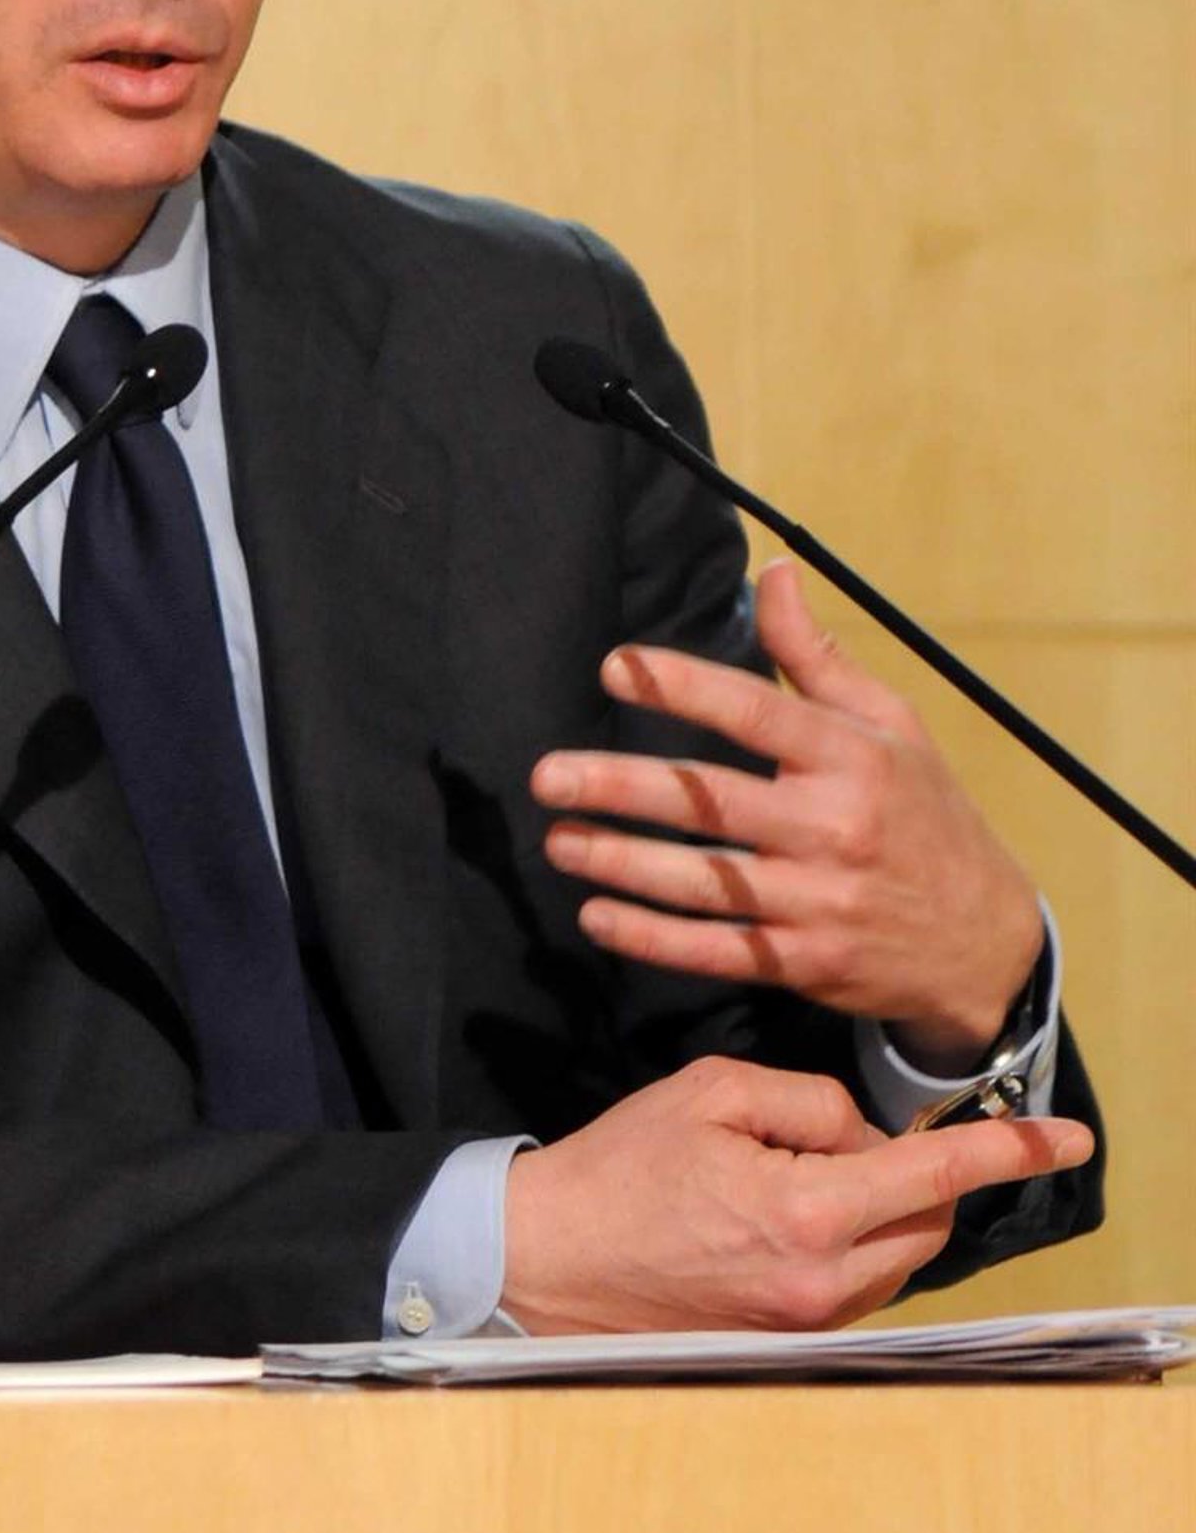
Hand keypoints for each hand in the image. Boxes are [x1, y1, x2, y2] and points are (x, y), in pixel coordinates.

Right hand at [500, 1055, 1093, 1333]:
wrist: (549, 1260)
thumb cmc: (620, 1169)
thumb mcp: (710, 1094)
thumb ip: (807, 1102)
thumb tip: (860, 1134)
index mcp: (806, 1211)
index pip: (936, 1173)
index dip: (1008, 1152)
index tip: (1067, 1141)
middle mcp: (821, 1281)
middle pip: (927, 1221)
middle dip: (916, 1171)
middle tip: (836, 1137)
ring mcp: (806, 1321)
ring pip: (895, 1257)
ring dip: (878, 1209)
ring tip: (788, 1175)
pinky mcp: (787, 1341)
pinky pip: (855, 1283)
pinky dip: (847, 1240)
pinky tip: (781, 1214)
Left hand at [530, 560, 1043, 1064]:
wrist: (986, 942)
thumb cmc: (926, 814)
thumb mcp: (891, 724)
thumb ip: (816, 654)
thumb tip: (773, 569)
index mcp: (852, 758)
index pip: (756, 713)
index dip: (684, 687)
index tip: (616, 668)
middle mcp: (833, 828)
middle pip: (712, 803)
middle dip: (623, 788)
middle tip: (547, 775)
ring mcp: (819, 903)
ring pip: (703, 883)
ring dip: (622, 863)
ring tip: (559, 840)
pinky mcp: (807, 963)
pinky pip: (717, 951)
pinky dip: (653, 938)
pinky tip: (597, 916)